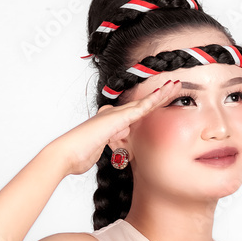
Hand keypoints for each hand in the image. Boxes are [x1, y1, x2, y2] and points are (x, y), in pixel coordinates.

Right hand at [55, 77, 182, 176]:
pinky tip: (164, 93)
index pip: (136, 113)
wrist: (66, 154)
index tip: (164, 102)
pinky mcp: (117, 119)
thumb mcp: (101, 150)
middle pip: (143, 104)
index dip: (151, 106)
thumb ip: (112, 143)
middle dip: (159, 95)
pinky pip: (140, 108)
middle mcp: (114, 115)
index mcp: (112, 123)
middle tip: (175, 86)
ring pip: (144, 103)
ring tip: (176, 85)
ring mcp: (115, 115)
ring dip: (161, 94)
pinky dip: (153, 100)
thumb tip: (123, 136)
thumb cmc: (78, 155)